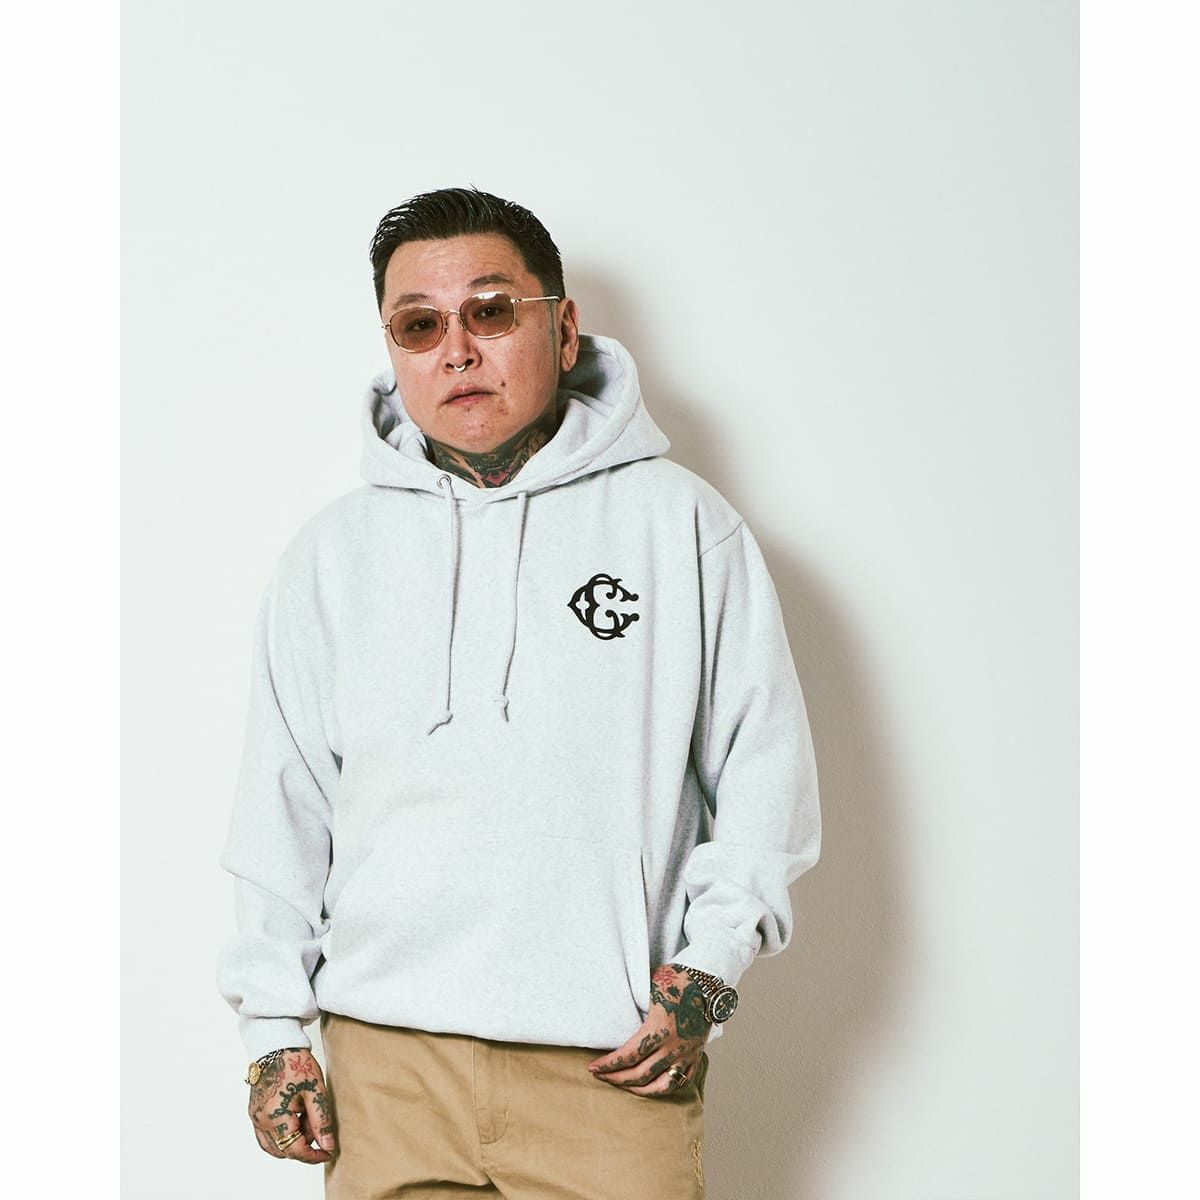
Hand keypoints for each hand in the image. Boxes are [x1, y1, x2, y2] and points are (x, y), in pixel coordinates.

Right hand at [247, 1047, 336, 1163]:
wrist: (277, 1044)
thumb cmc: (297, 1064)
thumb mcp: (315, 1091)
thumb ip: (321, 1121)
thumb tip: (328, 1145)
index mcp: (275, 1116)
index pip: (294, 1149)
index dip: (313, 1155)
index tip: (328, 1153)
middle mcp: (260, 1121)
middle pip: (283, 1150)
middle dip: (303, 1146)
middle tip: (318, 1127)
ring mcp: (255, 1117)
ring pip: (273, 1146)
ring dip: (291, 1142)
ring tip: (307, 1120)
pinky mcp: (254, 1112)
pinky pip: (265, 1136)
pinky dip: (281, 1136)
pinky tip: (295, 1120)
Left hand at [585, 962, 711, 1096]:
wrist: (707, 981)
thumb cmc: (676, 979)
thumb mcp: (648, 984)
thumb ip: (632, 1000)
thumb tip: (609, 1005)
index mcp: (660, 1028)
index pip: (628, 1055)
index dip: (608, 1065)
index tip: (593, 1068)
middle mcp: (674, 1046)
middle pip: (640, 1074)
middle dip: (616, 1078)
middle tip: (601, 1076)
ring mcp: (687, 1054)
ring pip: (661, 1085)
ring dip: (638, 1089)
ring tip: (624, 1086)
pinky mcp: (696, 1056)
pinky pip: (681, 1081)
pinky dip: (664, 1088)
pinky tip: (651, 1086)